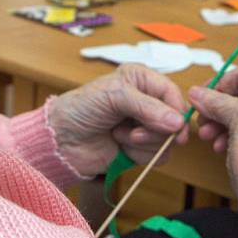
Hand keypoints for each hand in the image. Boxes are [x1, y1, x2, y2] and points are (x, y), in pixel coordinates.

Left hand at [48, 64, 188, 175]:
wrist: (59, 141)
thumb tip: (178, 122)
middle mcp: (146, 102)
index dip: (177, 109)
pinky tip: (120, 146)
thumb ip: (149, 108)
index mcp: (142, 80)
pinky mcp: (139, 149)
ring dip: (143, 142)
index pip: (172, 93)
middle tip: (135, 132)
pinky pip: (156, 156)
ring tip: (120, 135)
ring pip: (166, 140)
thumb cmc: (81, 108)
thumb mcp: (116, 96)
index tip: (176, 126)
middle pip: (174, 119)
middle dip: (155, 129)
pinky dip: (139, 154)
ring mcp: (143, 127)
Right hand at [188, 65, 237, 237]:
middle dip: (221, 106)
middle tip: (202, 119)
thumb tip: (197, 92)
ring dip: (225, 121)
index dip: (220, 83)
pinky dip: (237, 132)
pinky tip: (221, 145)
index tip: (201, 95)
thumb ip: (215, 101)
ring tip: (208, 136)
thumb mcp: (234, 121)